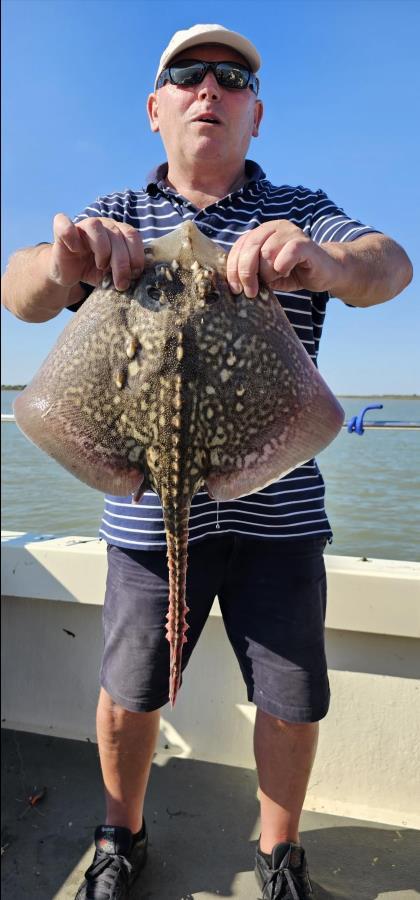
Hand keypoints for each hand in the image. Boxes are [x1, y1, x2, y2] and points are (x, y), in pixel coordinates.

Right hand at [48, 213, 144, 291]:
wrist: (69, 275)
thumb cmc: (93, 271)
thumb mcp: (113, 274)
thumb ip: (125, 271)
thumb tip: (138, 277)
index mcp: (118, 232)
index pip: (132, 235)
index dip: (136, 254)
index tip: (135, 274)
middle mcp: (102, 225)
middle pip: (116, 234)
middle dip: (122, 262)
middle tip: (121, 283)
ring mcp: (83, 225)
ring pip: (95, 226)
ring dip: (102, 249)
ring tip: (101, 266)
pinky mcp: (62, 229)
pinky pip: (64, 223)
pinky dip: (71, 236)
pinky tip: (76, 250)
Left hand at [226, 220, 340, 297]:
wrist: (324, 272)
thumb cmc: (293, 272)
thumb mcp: (267, 273)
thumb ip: (251, 272)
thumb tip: (233, 284)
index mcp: (262, 232)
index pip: (240, 246)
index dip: (233, 268)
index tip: (235, 288)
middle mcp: (274, 227)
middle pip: (250, 247)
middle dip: (246, 273)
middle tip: (250, 292)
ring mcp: (290, 232)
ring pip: (267, 252)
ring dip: (268, 272)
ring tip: (277, 278)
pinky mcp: (304, 243)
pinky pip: (287, 254)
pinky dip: (282, 267)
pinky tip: (287, 272)